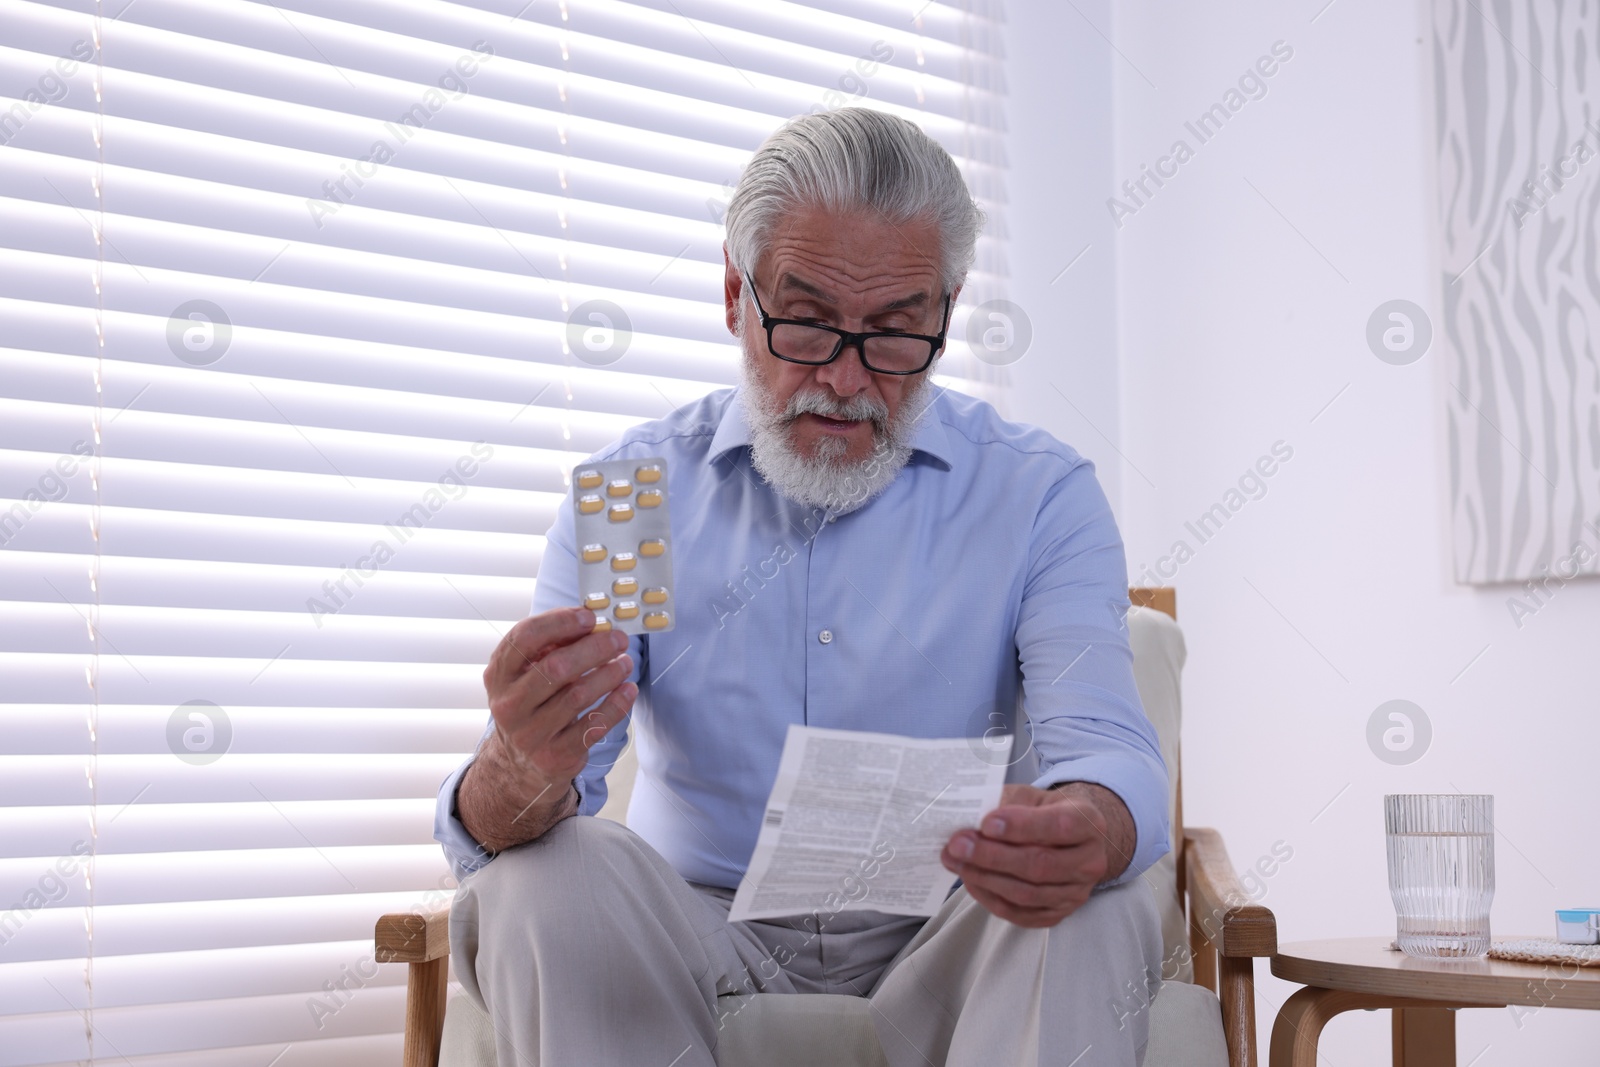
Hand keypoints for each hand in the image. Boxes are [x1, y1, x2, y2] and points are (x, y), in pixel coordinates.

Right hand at [459, 606, 636, 851]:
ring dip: (609, 674)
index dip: (559, 623)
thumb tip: (593, 624)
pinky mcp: (555, 755)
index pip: (524, 638)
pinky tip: (628, 690)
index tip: (590, 617)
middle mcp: (509, 705)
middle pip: (555, 668)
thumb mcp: (528, 673)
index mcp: (499, 675)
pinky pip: (593, 725)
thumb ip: (552, 646)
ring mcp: (530, 734)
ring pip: (578, 696)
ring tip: (625, 662)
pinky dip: (616, 704)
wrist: (521, 763)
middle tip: (619, 639)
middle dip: (593, 648)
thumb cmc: (533, 704)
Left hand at [941, 782, 1135, 927]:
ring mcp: (1077, 893)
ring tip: (955, 861)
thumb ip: (1006, 803)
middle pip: (1039, 865)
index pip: (1058, 826)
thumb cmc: (1045, 812)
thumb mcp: (1031, 795)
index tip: (986, 823)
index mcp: (1089, 822)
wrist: (1068, 839)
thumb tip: (970, 819)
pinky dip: (990, 897)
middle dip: (992, 856)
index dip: (1021, 826)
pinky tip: (970, 879)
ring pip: (1027, 893)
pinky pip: (1021, 914)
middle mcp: (1090, 861)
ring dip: (985, 878)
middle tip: (957, 845)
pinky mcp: (1059, 914)